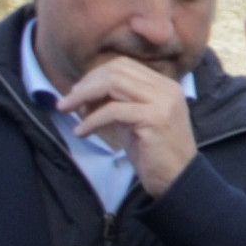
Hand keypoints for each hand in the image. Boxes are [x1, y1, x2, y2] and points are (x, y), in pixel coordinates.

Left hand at [55, 57, 200, 195]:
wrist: (179, 180)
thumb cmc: (154, 154)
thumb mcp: (133, 120)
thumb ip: (116, 102)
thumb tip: (82, 92)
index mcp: (164, 86)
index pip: (123, 65)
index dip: (94, 76)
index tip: (77, 93)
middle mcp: (166, 89)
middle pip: (115, 70)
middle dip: (85, 85)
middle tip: (66, 102)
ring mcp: (163, 102)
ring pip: (113, 84)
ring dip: (83, 97)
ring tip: (68, 111)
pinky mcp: (155, 118)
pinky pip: (113, 111)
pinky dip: (91, 120)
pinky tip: (82, 132)